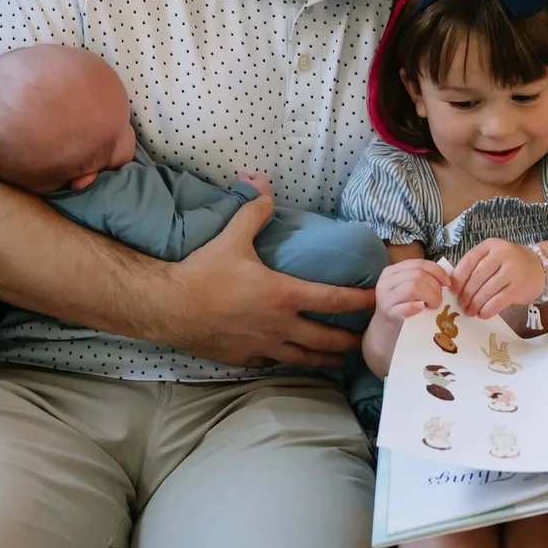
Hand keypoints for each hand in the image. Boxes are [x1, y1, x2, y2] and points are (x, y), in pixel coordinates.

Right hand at [169, 183, 376, 368]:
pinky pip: (276, 363)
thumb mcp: (231, 237)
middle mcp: (281, 327)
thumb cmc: (203, 274)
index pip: (335, 300)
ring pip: (306, 359)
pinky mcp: (246, 359)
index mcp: (284, 295)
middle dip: (351, 341)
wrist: (169, 308)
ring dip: (327, 359)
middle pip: (328, 339)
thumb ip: (254, 211)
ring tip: (341, 358)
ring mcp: (264, 347)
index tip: (378, 300)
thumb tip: (264, 185)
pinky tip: (294, 358)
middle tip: (366, 340)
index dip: (361, 300)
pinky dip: (290, 360)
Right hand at [375, 258, 450, 320]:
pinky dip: (415, 307)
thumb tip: (446, 278)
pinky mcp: (387, 314)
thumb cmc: (402, 309)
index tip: (447, 283)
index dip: (437, 271)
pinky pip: (403, 307)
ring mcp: (385, 298)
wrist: (386, 331)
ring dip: (429, 297)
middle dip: (434, 287)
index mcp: (392, 271)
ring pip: (412, 288)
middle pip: (417, 275)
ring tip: (432, 306)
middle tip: (439, 300)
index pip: (419, 264)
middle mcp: (386, 282)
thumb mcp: (410, 290)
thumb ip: (423, 280)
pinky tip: (421, 309)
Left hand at [452, 238, 547, 319]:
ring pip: (486, 290)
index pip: (468, 261)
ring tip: (470, 311)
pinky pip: (498, 301)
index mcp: (491, 245)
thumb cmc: (511, 265)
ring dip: (475, 304)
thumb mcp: (493, 257)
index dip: (458, 278)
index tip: (452, 291)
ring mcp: (512, 270)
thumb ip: (476, 266)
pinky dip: (488, 310)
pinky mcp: (518, 287)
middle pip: (476, 277)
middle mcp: (501, 254)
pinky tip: (482, 314)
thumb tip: (454, 286)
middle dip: (466, 294)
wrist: (541, 269)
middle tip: (461, 304)